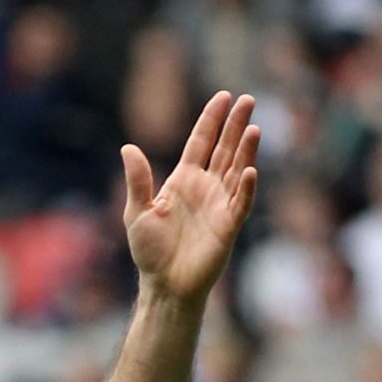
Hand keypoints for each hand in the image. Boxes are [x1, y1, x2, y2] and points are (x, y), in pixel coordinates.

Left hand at [121, 91, 259, 303]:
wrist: (164, 283)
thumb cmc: (150, 250)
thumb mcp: (137, 211)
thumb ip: (137, 180)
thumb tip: (127, 147)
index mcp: (184, 180)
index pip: (201, 142)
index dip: (212, 120)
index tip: (223, 97)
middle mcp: (206, 187)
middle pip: (224, 149)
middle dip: (235, 125)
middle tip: (248, 100)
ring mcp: (220, 204)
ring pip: (238, 170)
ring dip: (246, 151)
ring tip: (253, 128)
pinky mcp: (229, 225)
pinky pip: (241, 202)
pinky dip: (247, 187)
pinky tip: (251, 170)